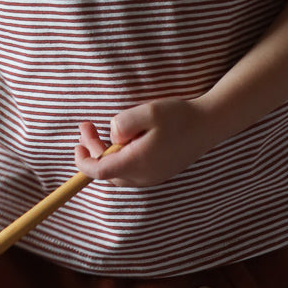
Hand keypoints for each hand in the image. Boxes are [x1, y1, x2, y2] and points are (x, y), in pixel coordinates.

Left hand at [73, 97, 216, 187]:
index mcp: (137, 162)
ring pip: (118, 174)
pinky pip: (131, 171)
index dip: (83, 160)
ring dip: (106, 155)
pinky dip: (120, 158)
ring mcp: (153, 177)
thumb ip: (123, 122)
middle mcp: (144, 176)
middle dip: (93, 150)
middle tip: (87, 125)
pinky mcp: (159, 173)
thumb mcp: (149, 111)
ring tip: (101, 132)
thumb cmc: (180, 116)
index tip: (77, 143)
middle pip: (106, 173)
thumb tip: (112, 135)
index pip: (99, 171)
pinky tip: (123, 140)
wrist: (210, 124)